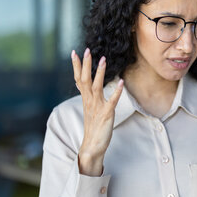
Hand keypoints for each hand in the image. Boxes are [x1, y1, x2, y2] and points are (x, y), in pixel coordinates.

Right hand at [72, 48, 123, 175]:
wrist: (93, 146)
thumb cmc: (93, 127)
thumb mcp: (89, 109)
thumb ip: (86, 96)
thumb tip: (81, 84)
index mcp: (86, 99)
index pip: (79, 79)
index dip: (77, 66)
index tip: (75, 52)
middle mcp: (90, 101)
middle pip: (85, 79)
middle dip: (85, 65)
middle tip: (86, 50)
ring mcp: (98, 107)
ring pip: (97, 87)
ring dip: (100, 73)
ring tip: (103, 60)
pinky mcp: (106, 114)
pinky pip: (112, 101)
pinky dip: (117, 92)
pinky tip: (121, 82)